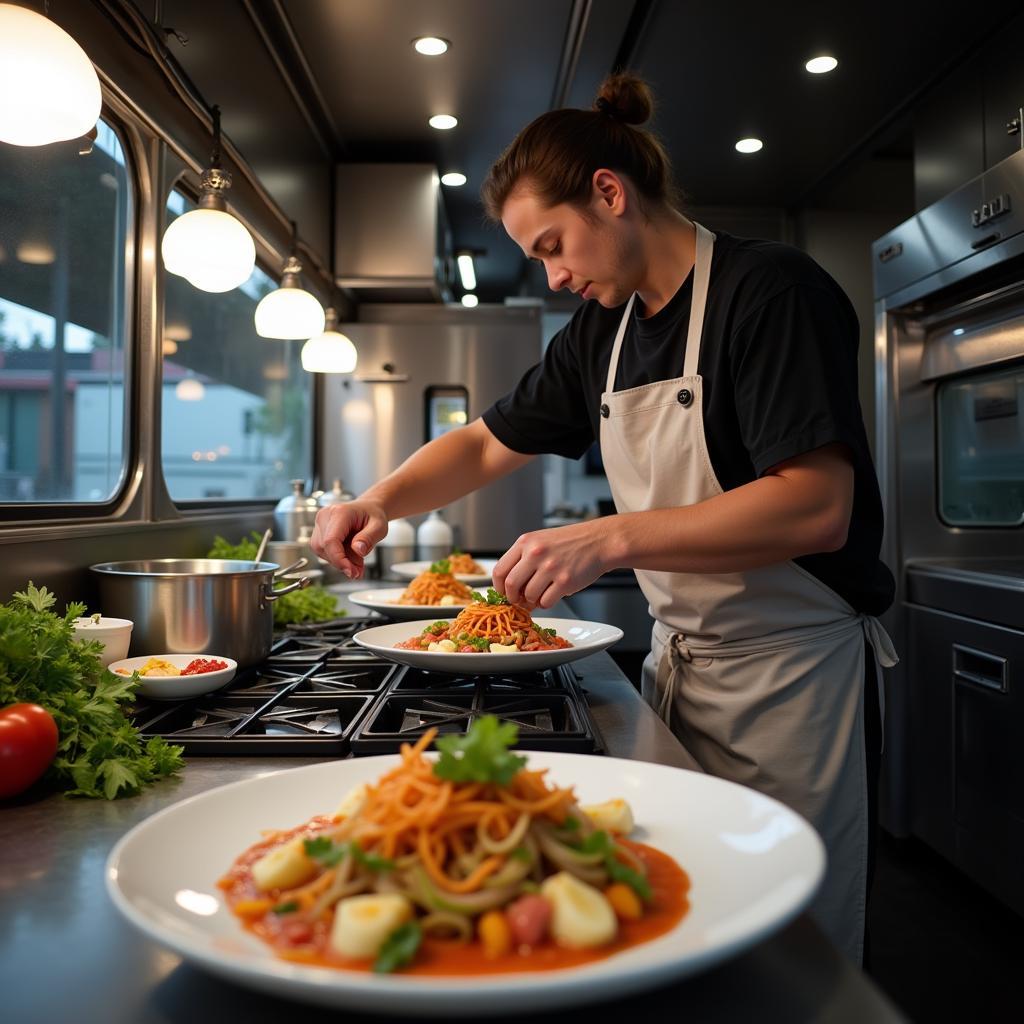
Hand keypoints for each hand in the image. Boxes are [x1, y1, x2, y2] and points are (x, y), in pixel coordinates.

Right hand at [309, 499, 387, 579]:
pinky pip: (323, 550)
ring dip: (339, 561)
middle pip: (324, 547)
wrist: (367, 509)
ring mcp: (320, 523)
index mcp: (340, 512)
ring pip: (321, 551)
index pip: (331, 540)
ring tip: (357, 561)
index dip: (339, 559)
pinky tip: (350, 557)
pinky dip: (337, 557)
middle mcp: (325, 516)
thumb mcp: (379, 527)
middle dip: (341, 563)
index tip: (352, 572)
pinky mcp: (319, 532)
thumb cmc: (372, 515)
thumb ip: (369, 538)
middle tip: (359, 570)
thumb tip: (358, 550)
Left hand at [493, 520, 613, 608]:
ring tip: (541, 594)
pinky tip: (553, 594)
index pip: (500, 570)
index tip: (503, 593)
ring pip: (528, 596)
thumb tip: (509, 588)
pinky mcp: (564, 581)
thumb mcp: (540, 541)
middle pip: (510, 585)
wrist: (599, 541)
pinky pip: (545, 602)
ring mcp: (550, 567)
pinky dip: (546, 603)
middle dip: (513, 598)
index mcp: (525, 542)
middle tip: (519, 600)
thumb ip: (523, 560)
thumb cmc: (570, 543)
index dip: (498, 587)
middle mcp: (535, 553)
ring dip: (532, 601)